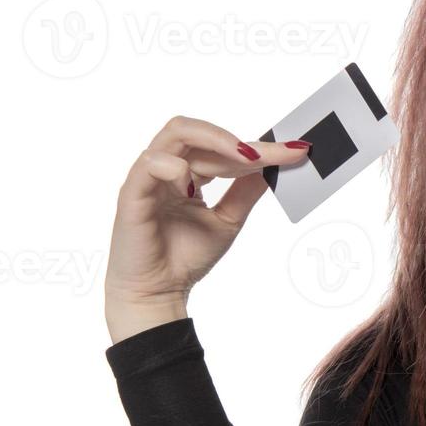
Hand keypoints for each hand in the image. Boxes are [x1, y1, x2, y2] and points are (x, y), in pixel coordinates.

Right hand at [105, 116, 310, 341]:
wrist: (159, 293)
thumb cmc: (185, 257)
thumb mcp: (228, 220)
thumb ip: (246, 191)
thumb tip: (274, 167)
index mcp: (188, 173)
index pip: (221, 147)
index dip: (257, 148)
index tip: (293, 151)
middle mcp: (167, 169)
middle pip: (199, 132)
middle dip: (239, 141)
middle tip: (270, 154)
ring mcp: (148, 178)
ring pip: (176, 134)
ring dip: (215, 142)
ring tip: (243, 160)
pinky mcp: (132, 194)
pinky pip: (150, 164)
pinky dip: (176, 169)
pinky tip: (193, 189)